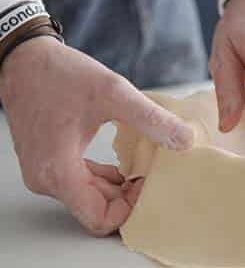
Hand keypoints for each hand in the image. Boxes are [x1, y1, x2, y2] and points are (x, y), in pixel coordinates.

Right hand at [0, 37, 193, 235]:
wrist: (24, 60)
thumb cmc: (59, 74)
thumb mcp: (113, 93)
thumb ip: (151, 119)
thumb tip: (185, 139)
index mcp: (58, 172)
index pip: (100, 219)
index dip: (131, 207)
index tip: (149, 180)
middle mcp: (47, 180)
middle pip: (97, 210)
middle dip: (130, 196)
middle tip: (154, 171)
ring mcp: (46, 173)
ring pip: (91, 198)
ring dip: (120, 187)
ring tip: (144, 164)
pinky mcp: (49, 164)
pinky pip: (82, 183)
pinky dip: (106, 177)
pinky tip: (125, 161)